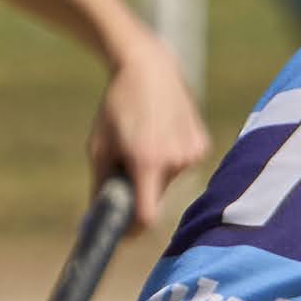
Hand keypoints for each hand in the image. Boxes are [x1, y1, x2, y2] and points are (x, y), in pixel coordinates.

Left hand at [86, 40, 211, 228]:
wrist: (148, 68)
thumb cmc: (116, 108)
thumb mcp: (99, 147)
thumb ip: (101, 186)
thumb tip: (97, 220)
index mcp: (147, 162)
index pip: (146, 216)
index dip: (132, 229)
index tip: (123, 232)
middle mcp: (175, 161)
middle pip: (155, 197)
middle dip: (139, 191)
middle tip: (126, 165)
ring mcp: (192, 153)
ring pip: (169, 181)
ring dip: (155, 172)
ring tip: (144, 140)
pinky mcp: (203, 145)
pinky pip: (182, 165)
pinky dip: (170, 158)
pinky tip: (162, 132)